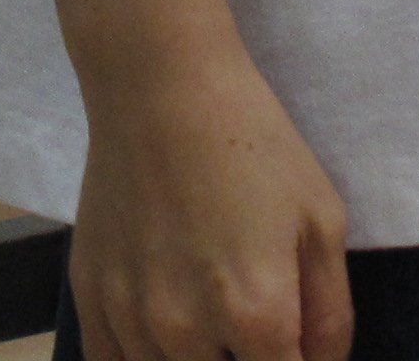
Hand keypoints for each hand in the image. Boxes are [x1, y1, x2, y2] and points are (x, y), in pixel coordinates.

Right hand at [69, 40, 358, 360]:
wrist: (159, 85)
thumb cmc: (253, 143)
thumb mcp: (322, 219)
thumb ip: (330, 315)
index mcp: (258, 317)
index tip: (291, 344)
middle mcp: (188, 333)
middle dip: (245, 359)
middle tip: (252, 326)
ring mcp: (130, 319)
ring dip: (195, 359)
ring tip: (209, 314)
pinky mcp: (89, 296)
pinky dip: (140, 359)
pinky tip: (159, 336)